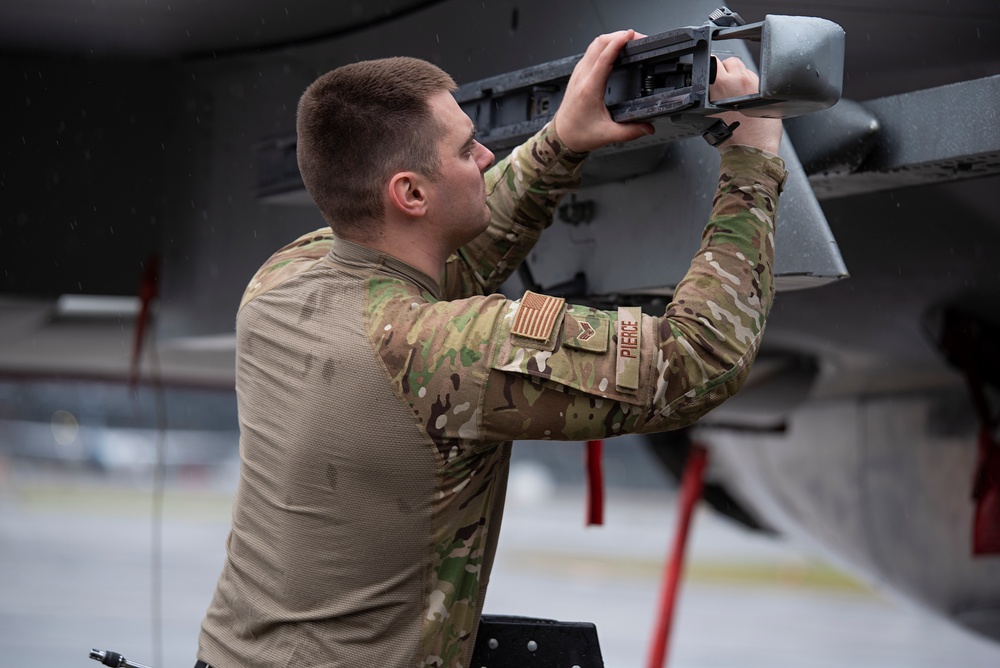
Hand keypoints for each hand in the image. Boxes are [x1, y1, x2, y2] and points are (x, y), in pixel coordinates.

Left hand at [552, 30, 654, 152]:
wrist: (562, 136)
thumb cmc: (578, 133)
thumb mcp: (608, 135)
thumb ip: (631, 131)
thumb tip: (648, 126)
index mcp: (589, 89)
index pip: (604, 57)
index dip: (618, 43)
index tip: (631, 36)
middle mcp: (582, 77)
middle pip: (599, 43)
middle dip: (618, 36)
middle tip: (636, 38)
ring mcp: (578, 73)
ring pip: (594, 44)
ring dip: (611, 38)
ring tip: (628, 40)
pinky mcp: (578, 74)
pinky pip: (591, 51)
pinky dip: (604, 45)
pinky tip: (614, 49)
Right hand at [709, 57, 782, 153]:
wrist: (752, 150)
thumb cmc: (732, 139)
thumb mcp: (709, 117)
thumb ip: (709, 98)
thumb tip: (710, 88)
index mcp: (722, 86)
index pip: (713, 61)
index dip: (710, 65)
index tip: (710, 70)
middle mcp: (740, 81)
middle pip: (730, 62)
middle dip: (725, 71)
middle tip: (723, 87)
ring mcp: (755, 84)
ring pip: (744, 70)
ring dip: (739, 78)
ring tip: (736, 97)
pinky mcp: (767, 91)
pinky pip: (756, 81)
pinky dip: (750, 88)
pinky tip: (746, 102)